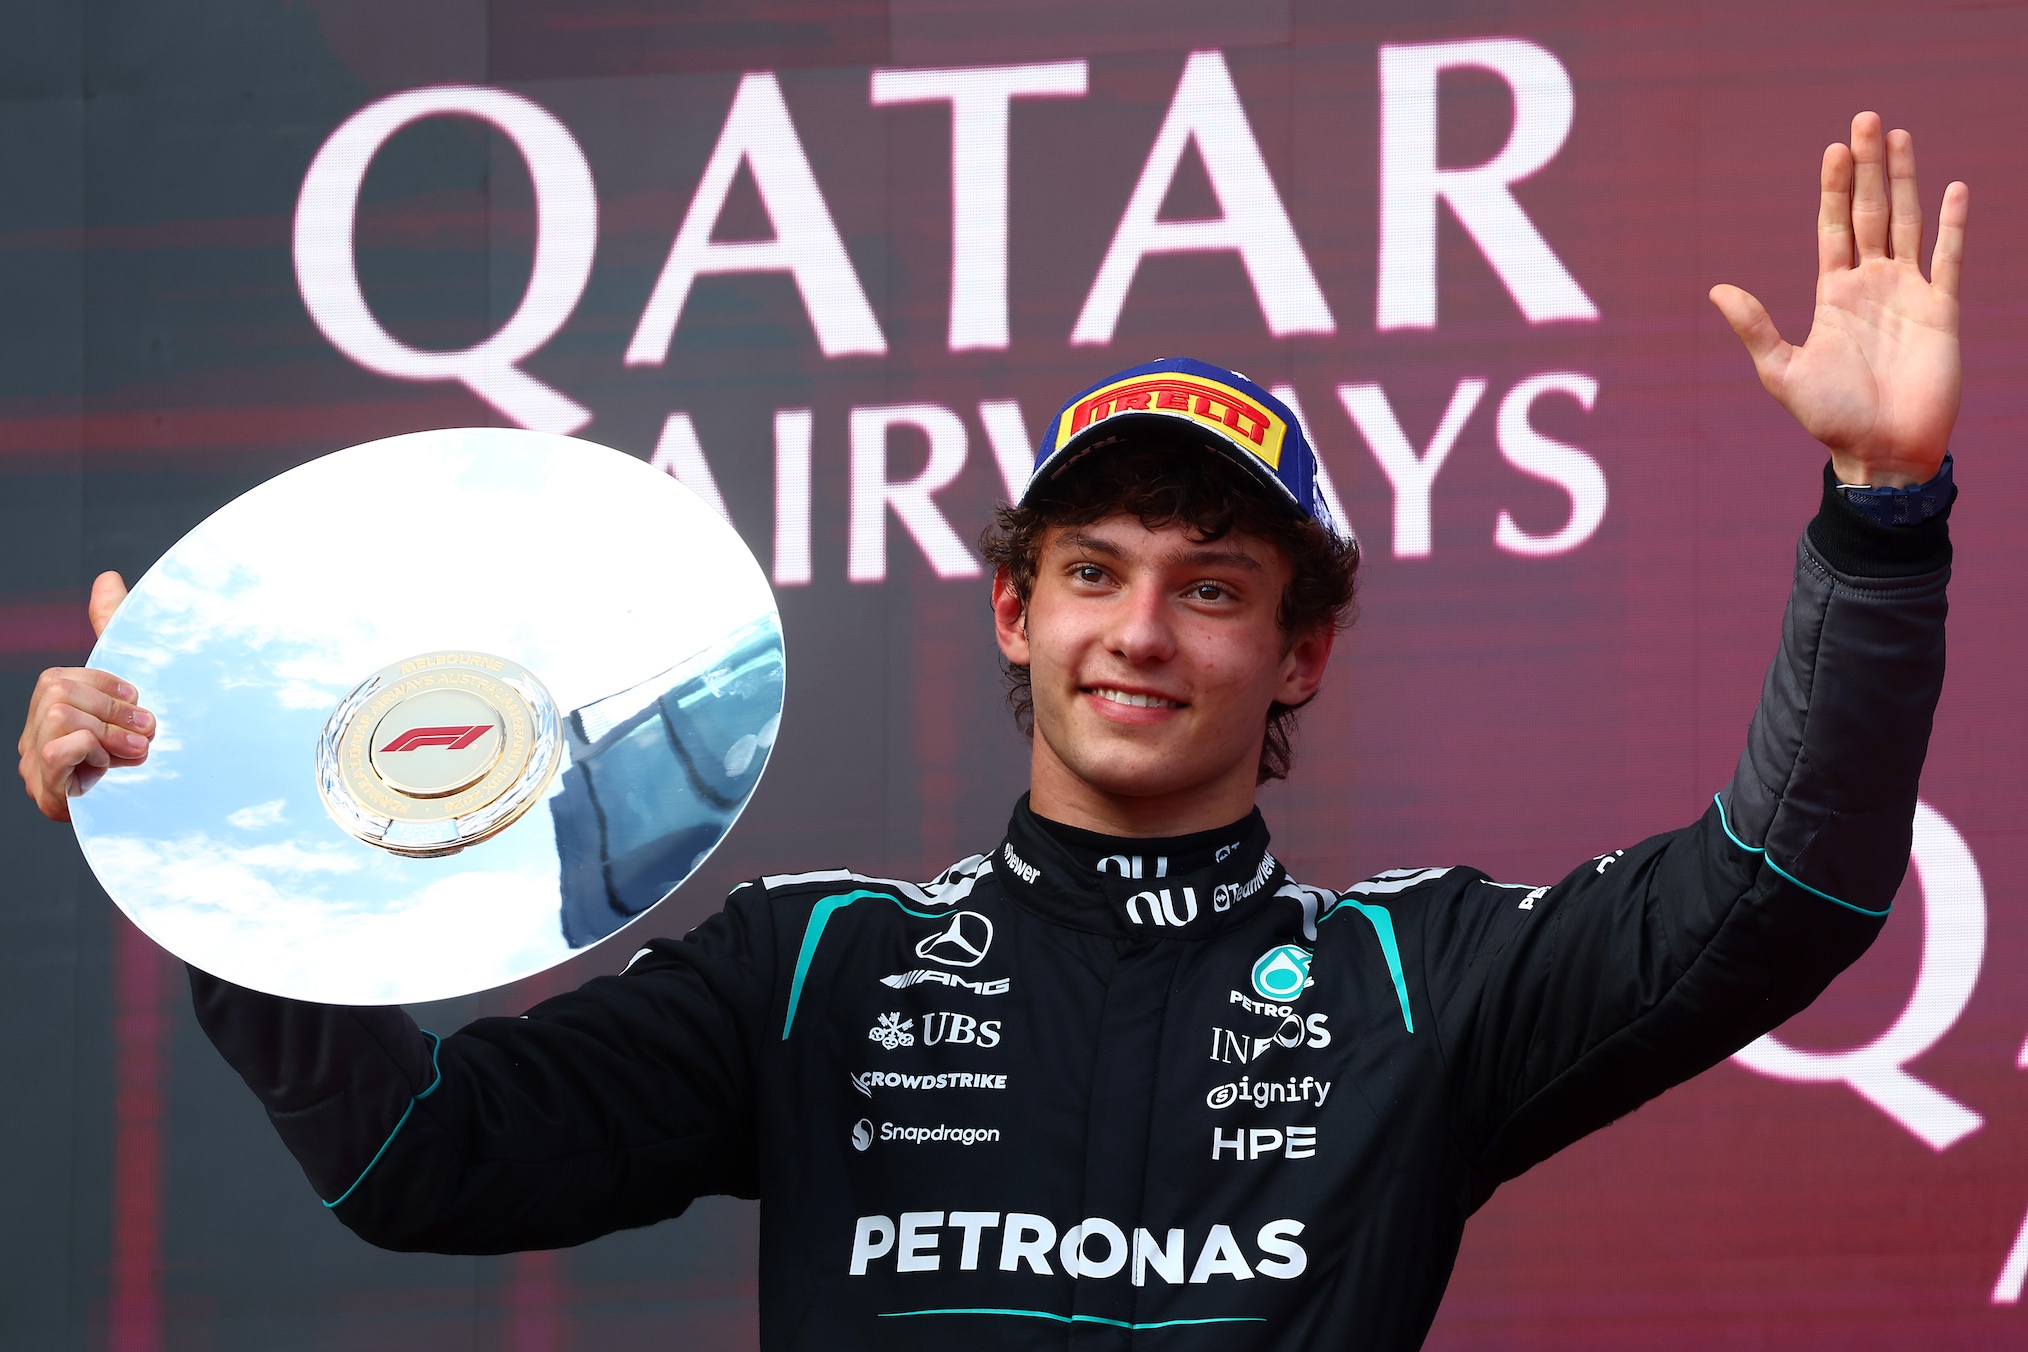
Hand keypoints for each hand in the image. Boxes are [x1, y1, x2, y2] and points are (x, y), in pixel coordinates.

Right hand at [17, 572, 154, 821]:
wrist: (176, 802)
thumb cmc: (152, 740)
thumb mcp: (136, 676)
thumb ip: (113, 625)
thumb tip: (107, 578)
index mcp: (55, 708)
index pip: (65, 678)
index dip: (111, 688)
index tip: (142, 707)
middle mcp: (38, 735)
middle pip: (58, 690)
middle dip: (113, 711)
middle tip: (144, 737)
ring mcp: (36, 765)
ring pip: (60, 716)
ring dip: (109, 734)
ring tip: (131, 755)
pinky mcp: (48, 792)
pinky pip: (59, 748)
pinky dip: (92, 752)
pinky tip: (107, 769)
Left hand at [1710, 112, 1968, 486]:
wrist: (1881, 452)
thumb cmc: (1830, 418)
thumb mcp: (1782, 372)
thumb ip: (1755, 328)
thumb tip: (1718, 289)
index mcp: (1833, 295)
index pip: (1832, 228)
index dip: (1832, 189)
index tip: (1832, 150)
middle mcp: (1871, 285)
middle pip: (1869, 212)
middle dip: (1867, 168)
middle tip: (1865, 119)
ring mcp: (1908, 293)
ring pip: (1908, 223)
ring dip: (1905, 180)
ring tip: (1899, 137)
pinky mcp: (1941, 311)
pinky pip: (1949, 258)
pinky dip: (1952, 225)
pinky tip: (1952, 189)